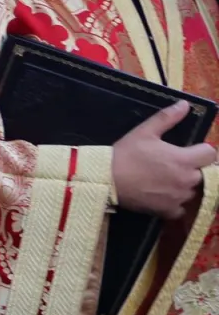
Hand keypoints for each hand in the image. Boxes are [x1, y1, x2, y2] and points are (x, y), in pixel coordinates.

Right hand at [112, 100, 214, 218]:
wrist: (106, 179)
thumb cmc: (126, 154)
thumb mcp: (145, 131)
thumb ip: (168, 118)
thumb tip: (185, 104)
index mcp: (184, 159)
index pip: (211, 154)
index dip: (201, 151)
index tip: (190, 151)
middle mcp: (187, 180)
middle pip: (204, 174)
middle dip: (194, 169)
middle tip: (175, 166)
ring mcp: (178, 197)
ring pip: (193, 191)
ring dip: (185, 186)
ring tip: (167, 181)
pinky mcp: (167, 210)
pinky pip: (181, 208)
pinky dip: (175, 204)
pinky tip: (163, 197)